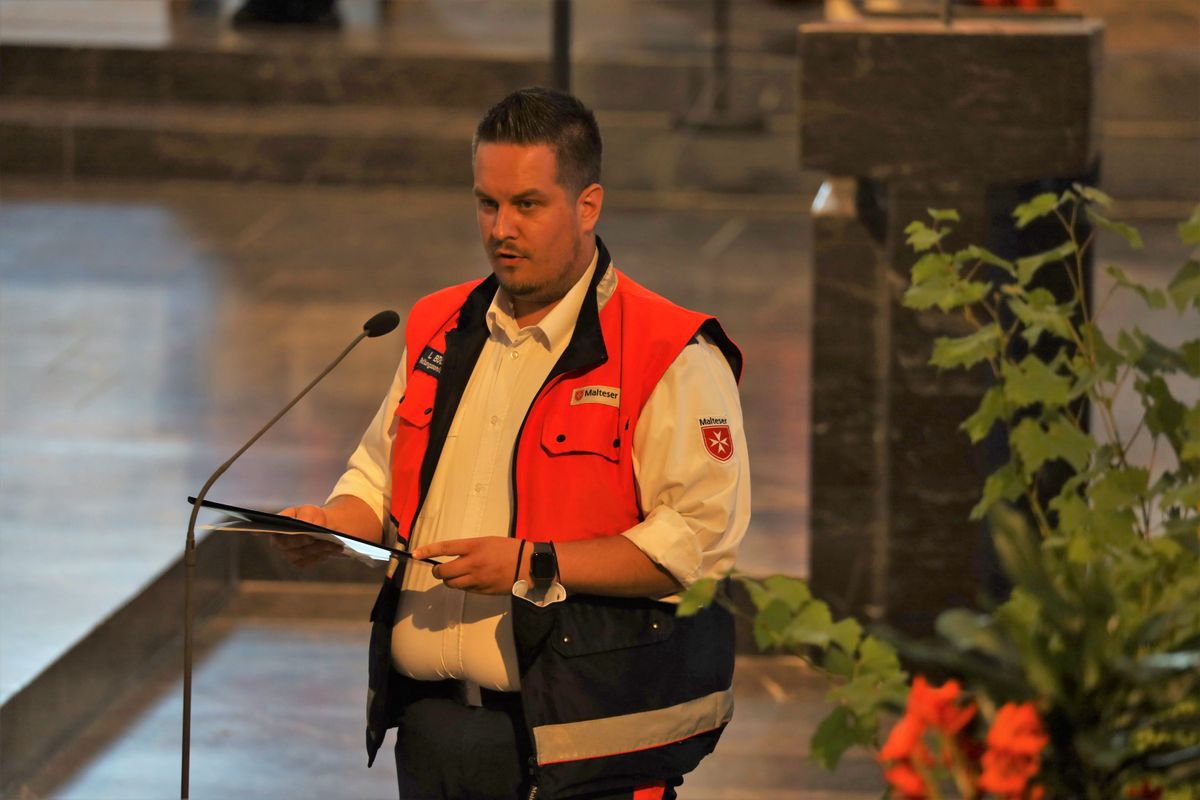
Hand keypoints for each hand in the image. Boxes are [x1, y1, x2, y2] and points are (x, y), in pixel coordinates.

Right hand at [271, 505, 343, 567]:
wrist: (319, 525)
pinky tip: (334, 549)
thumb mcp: (308, 511)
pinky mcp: (300, 563)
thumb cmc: (310, 515)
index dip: (296, 540)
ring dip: (322, 550)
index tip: (310, 538)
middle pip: (294, 550)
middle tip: (329, 542)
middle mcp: (280, 546)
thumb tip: (305, 524)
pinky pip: (311, 561)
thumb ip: (304, 516)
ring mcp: (289, 556)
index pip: (281, 539)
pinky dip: (323, 555)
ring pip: (305, 556)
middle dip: (313, 546)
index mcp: (277, 531)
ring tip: (337, 545)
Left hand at [411, 537, 525, 594]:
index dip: (428, 550)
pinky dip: (463, 586)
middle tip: (440, 570)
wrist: (528, 565)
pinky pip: (465, 590)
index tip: (415, 553)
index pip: (445, 548)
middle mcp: (473, 563)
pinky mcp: (482, 591)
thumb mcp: (487, 542)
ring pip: (452, 584)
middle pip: (444, 572)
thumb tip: (453, 557)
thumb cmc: (509, 549)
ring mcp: (477, 579)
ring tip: (455, 576)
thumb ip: (469, 549)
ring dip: (449, 580)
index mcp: (474, 546)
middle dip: (438, 572)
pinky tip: (471, 580)